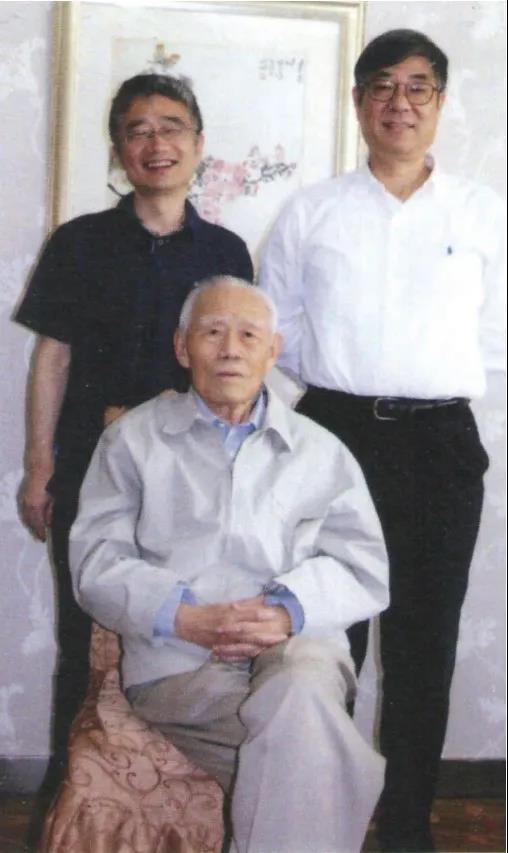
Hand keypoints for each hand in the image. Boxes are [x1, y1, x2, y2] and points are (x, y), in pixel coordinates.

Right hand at [19, 469, 53, 540]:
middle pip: (29, 521)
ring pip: (24, 515)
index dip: (40, 532)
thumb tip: (49, 522)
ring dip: (29, 524)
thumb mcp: (54, 497)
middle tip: (38, 537)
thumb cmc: (51, 479)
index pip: (37, 524)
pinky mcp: (21, 494)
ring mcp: (22, 498)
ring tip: (34, 529)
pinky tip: (30, 517)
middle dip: (33, 530)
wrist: (39, 463)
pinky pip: (22, 509)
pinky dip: (26, 516)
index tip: (43, 539)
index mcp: (35, 506)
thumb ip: (51, 510)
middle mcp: (26, 504)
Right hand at [175, 595, 290, 661]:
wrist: (187, 623)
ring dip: (260, 647)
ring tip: (274, 648)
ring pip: (245, 645)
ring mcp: (225, 640)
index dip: (263, 614)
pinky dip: (247, 655)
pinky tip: (258, 656)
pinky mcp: (221, 649)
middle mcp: (228, 627)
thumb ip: (246, 603)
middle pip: (250, 632)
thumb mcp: (226, 604)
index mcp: (230, 613)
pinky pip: (236, 654)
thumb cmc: (209, 612)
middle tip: (283, 637)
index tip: (276, 615)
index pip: (249, 613)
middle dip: (267, 635)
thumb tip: (264, 599)